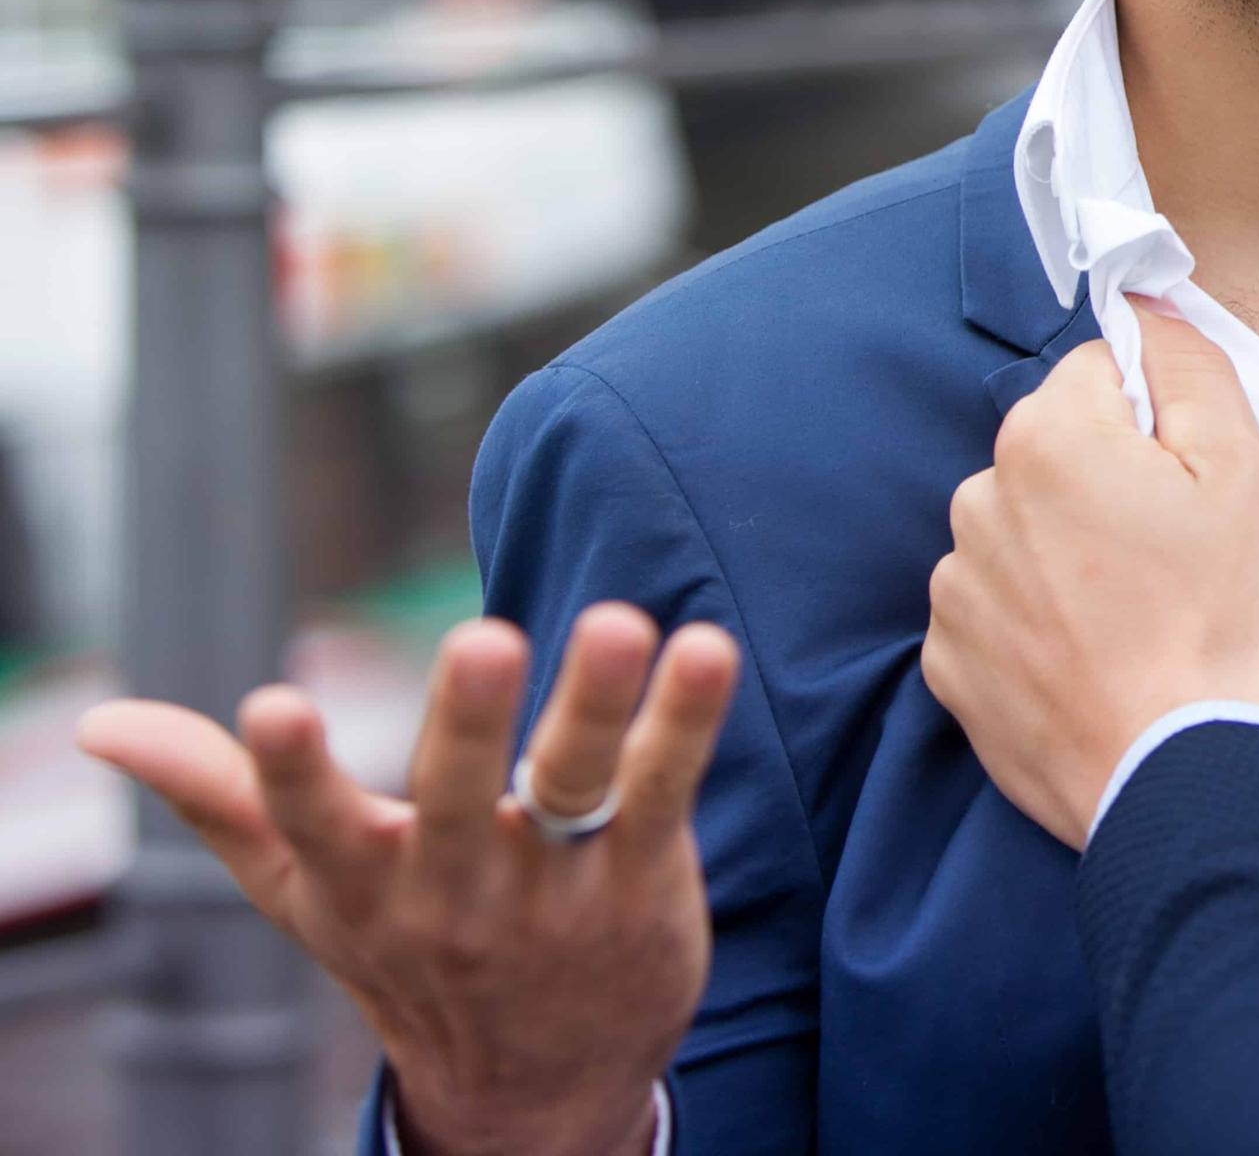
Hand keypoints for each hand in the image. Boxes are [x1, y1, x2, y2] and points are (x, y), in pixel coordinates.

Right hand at [76, 605, 738, 1155]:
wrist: (535, 1090)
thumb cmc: (406, 953)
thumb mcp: (304, 892)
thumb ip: (218, 799)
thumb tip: (98, 723)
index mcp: (361, 883)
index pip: (313, 824)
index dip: (289, 771)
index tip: (274, 707)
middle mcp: (455, 890)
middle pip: (456, 797)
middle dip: (466, 723)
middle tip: (480, 637)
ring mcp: (555, 890)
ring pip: (574, 786)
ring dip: (595, 704)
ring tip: (617, 621)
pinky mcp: (643, 881)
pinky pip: (664, 793)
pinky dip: (686, 724)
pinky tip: (706, 650)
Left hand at [924, 301, 1258, 850]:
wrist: (1179, 779)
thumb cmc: (1224, 625)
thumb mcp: (1246, 472)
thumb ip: (1190, 369)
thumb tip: (1148, 313)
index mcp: (1046, 440)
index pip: (1103, 376)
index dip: (1162, 422)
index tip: (1194, 485)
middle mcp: (979, 503)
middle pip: (1058, 455)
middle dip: (1112, 488)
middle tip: (1180, 559)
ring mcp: (958, 592)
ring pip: (1026, 533)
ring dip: (1072, 557)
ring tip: (1140, 621)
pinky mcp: (952, 669)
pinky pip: (1000, 612)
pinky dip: (1042, 627)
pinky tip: (1099, 662)